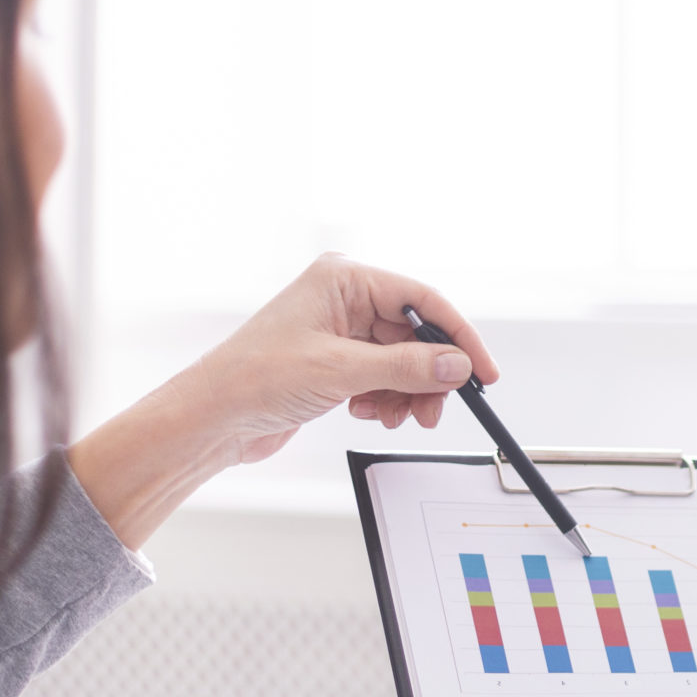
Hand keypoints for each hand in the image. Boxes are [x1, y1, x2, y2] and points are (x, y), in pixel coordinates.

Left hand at [161, 252, 499, 451]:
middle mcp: (345, 298)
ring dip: (409, 393)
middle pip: (417, 334)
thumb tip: (457, 366)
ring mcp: (342, 330)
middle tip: (435, 410)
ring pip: (404, 360)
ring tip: (395, 416)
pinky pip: (386, 377)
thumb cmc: (254, 379)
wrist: (213, 417)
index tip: (483, 372)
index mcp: (344, 279)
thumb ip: (406, 367)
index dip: (459, 337)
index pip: (423, 300)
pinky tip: (369, 412)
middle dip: (430, 375)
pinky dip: (388, 399)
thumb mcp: (340, 371)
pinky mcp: (338, 361)